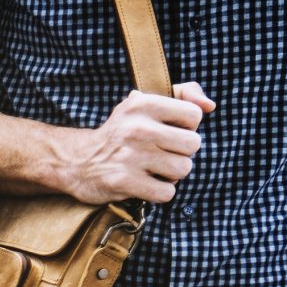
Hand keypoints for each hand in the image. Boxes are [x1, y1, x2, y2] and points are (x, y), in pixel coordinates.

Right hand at [59, 82, 214, 204]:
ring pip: (183, 169)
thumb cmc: (120, 133)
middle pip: (192, 145)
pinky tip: (147, 184)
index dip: (186, 127)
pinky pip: (167, 192)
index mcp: (142, 104)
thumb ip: (182, 94)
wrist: (76, 161)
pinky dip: (160, 192)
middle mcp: (137, 129)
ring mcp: (131, 157)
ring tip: (154, 170)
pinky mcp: (124, 182)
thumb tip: (210, 105)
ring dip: (172, 174)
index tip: (168, 132)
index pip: (193, 115)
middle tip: (162, 154)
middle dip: (181, 153)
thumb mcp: (144, 104)